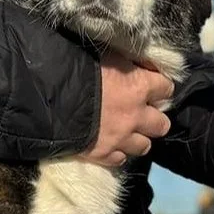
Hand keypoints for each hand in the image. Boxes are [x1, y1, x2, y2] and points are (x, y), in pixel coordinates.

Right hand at [79, 51, 173, 166]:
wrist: (46, 95)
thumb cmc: (75, 66)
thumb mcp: (105, 54)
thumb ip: (125, 63)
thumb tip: (138, 64)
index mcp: (139, 86)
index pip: (166, 89)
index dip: (159, 88)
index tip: (151, 87)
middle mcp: (136, 115)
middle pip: (162, 125)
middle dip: (155, 120)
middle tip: (143, 114)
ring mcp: (121, 138)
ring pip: (144, 146)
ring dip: (138, 139)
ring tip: (127, 133)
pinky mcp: (103, 154)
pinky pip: (120, 159)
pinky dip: (117, 153)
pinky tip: (110, 145)